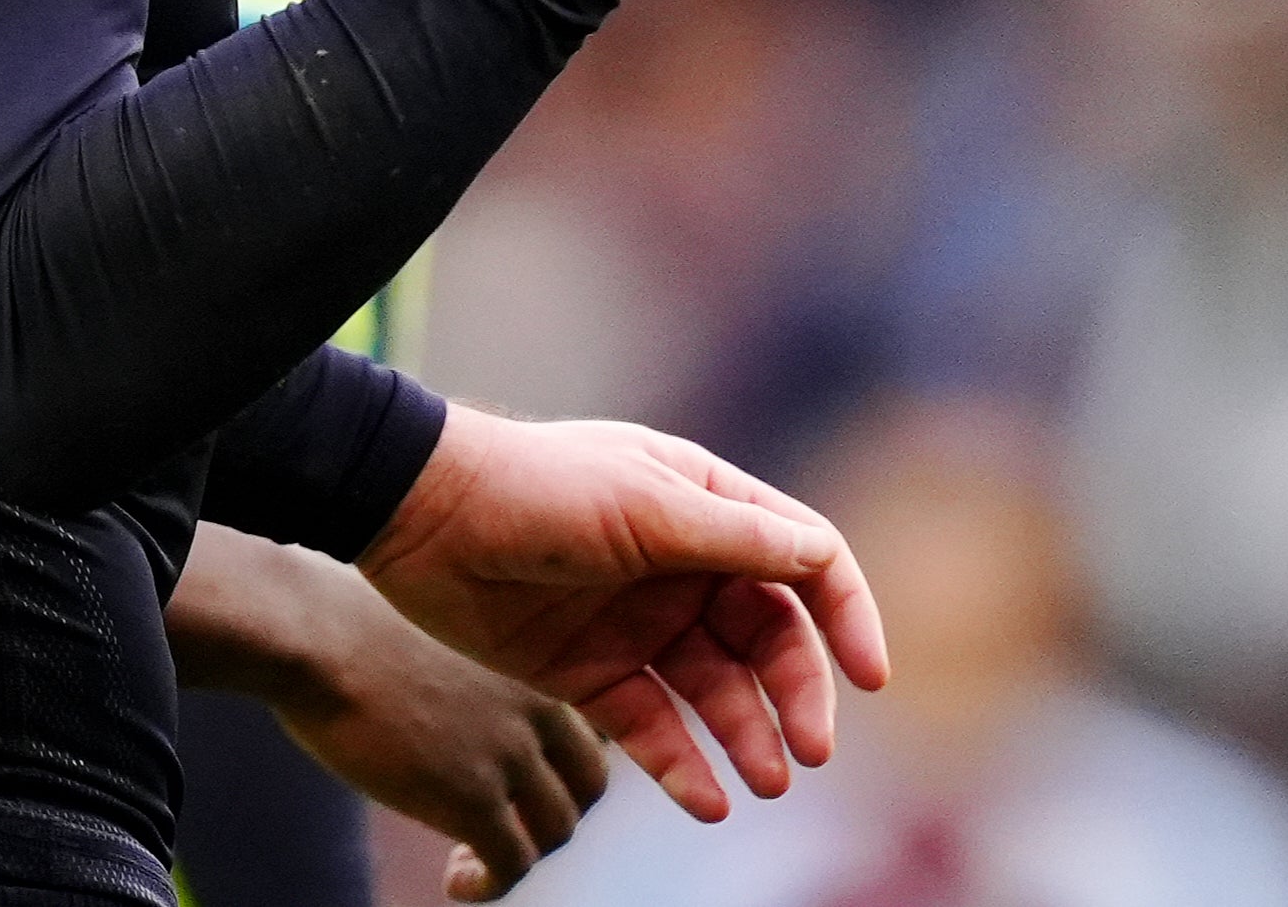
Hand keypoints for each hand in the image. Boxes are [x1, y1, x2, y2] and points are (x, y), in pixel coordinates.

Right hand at [167, 529, 609, 900]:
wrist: (314, 634)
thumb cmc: (349, 617)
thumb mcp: (445, 630)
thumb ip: (474, 669)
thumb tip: (457, 705)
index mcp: (532, 660)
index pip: (587, 727)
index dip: (559, 762)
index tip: (526, 778)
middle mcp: (537, 707)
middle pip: (587, 783)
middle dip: (552, 810)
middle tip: (510, 822)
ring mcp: (510, 755)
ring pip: (556, 831)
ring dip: (521, 851)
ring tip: (473, 855)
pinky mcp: (472, 800)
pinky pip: (512, 865)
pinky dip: (490, 882)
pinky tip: (457, 880)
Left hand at [357, 406, 886, 826]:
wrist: (419, 518)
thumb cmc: (534, 489)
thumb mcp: (642, 506)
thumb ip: (732, 538)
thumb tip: (820, 555)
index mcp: (703, 506)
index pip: (802, 561)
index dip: (844, 615)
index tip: (869, 675)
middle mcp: (682, 565)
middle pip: (770, 637)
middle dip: (798, 694)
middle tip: (811, 752)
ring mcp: (638, 621)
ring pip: (718, 690)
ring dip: (750, 736)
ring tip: (766, 781)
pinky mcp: (591, 672)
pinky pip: (654, 726)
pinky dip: (684, 764)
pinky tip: (708, 799)